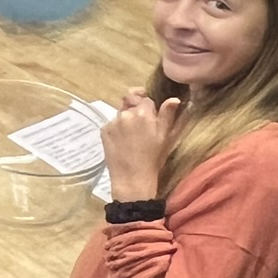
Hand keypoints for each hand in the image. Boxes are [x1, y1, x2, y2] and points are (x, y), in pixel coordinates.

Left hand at [100, 86, 182, 202]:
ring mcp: (113, 122)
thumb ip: (168, 115)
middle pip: (131, 103)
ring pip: (121, 113)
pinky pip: (112, 123)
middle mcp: (126, 114)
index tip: (151, 113)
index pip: (145, 98)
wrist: (132, 178)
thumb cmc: (153, 159)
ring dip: (127, 120)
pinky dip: (117, 129)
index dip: (148, 105)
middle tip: (142, 126)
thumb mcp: (165, 137)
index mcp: (143, 113)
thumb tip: (174, 98)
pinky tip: (123, 142)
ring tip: (132, 137)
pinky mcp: (103, 130)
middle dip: (136, 110)